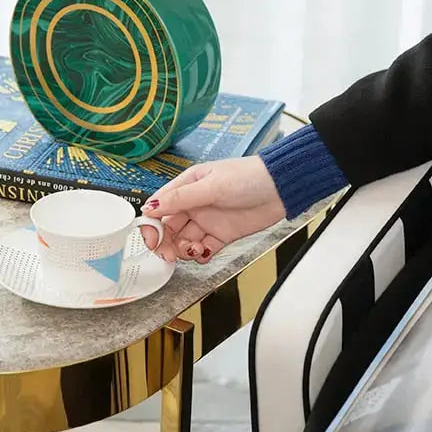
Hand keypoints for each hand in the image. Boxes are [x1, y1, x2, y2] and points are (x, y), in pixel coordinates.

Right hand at [141, 155, 284, 263]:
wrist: (280, 188)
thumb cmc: (247, 176)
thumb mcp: (211, 185)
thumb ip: (181, 198)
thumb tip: (151, 206)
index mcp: (187, 186)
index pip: (160, 207)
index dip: (152, 225)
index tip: (153, 240)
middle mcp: (194, 204)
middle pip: (169, 227)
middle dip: (166, 243)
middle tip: (170, 255)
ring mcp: (207, 220)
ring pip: (184, 240)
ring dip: (184, 249)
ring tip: (195, 249)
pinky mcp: (222, 234)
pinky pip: (204, 249)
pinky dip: (201, 254)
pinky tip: (204, 252)